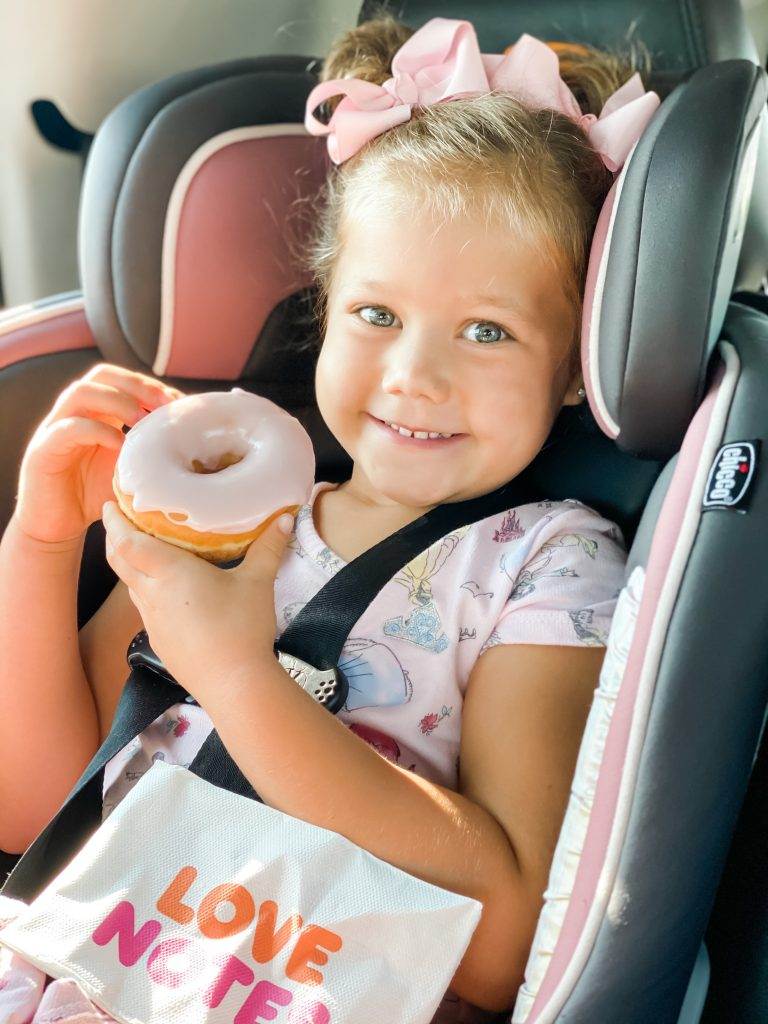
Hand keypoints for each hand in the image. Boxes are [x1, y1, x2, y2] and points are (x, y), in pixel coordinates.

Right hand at [15, 364, 182, 544]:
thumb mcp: (129, 468)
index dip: (150, 385)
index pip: (120, 379)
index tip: (178, 403)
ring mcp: (54, 428)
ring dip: (118, 401)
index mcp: (95, 412)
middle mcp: (73, 413)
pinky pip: (67, 428)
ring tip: (143, 421)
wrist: (56, 527)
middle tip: (165, 405)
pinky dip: (97, 431)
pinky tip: (120, 446)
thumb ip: (148, 450)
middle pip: (101, 374)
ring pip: (80, 392)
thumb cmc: (93, 495)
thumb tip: (192, 444)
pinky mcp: (42, 451)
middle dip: (138, 384)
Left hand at [102, 501, 294, 699]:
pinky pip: (144, 607)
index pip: (127, 542)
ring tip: (141, 549)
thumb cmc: (242, 627)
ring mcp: (152, 620)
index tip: (112, 503)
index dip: (115, 522)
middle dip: (114, 537)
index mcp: (169, 573)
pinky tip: (163, 590)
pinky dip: (144, 589)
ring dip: (129, 564)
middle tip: (119, 519)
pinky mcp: (160, 640)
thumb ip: (268, 548)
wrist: (234, 684)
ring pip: (130, 585)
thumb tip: (286, 518)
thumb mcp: (258, 583)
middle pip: (120, 561)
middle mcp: (152, 594)